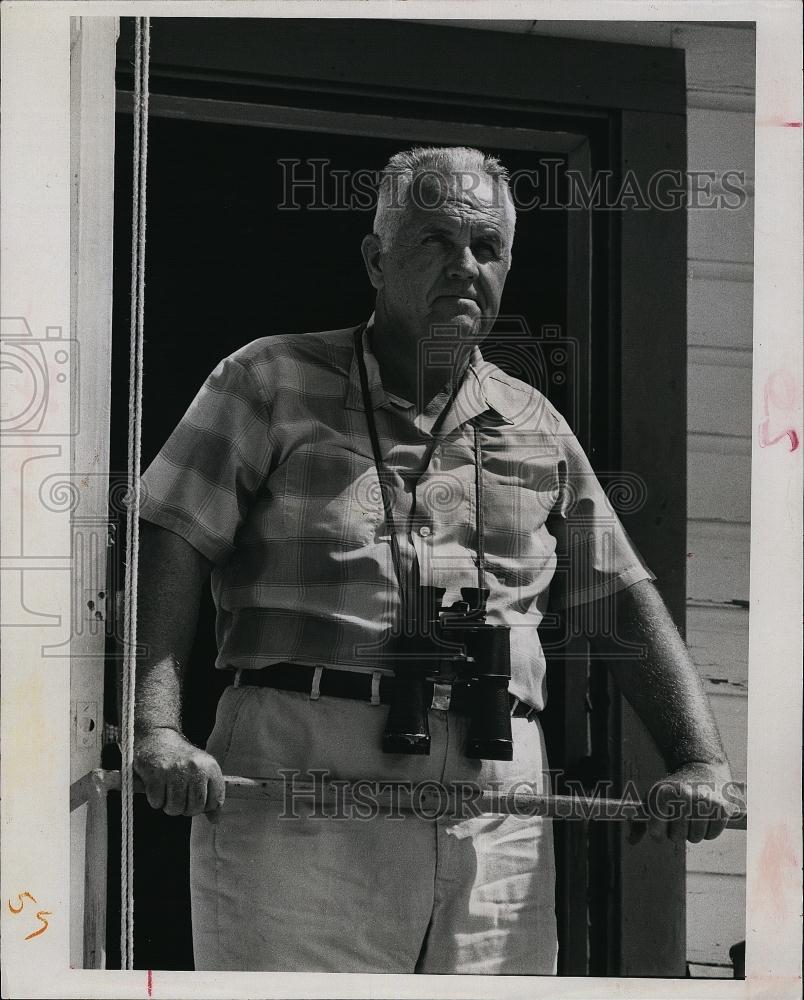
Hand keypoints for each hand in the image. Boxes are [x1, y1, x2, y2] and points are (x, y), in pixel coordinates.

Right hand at [133, 727, 224, 820]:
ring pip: (174, 809)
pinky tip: (156, 785)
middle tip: (178, 793)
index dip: (204, 806)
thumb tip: (216, 821)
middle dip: (184, 807)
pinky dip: (155, 799)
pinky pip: (157, 803)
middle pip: (194, 809)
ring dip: (168, 805)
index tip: (195, 797)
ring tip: (167, 790)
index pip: (215, 802)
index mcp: (210, 767)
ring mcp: (175, 771)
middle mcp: (195, 768)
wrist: (156, 737)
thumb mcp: (202, 770)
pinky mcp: (155, 774)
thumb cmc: (181, 759)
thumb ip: (211, 794)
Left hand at [628, 761, 743, 845]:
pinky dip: (708, 832)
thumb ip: (639, 821)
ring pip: (695, 838)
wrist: (702, 769)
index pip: (657, 833)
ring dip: (693, 833)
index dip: (659, 832)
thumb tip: (631, 841)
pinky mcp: (721, 807)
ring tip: (692, 816)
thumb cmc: (673, 790)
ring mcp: (704, 801)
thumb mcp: (653, 799)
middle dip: (677, 833)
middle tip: (679, 818)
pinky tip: (706, 817)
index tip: (662, 823)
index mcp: (662, 793)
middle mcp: (683, 795)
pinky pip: (712, 835)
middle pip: (677, 837)